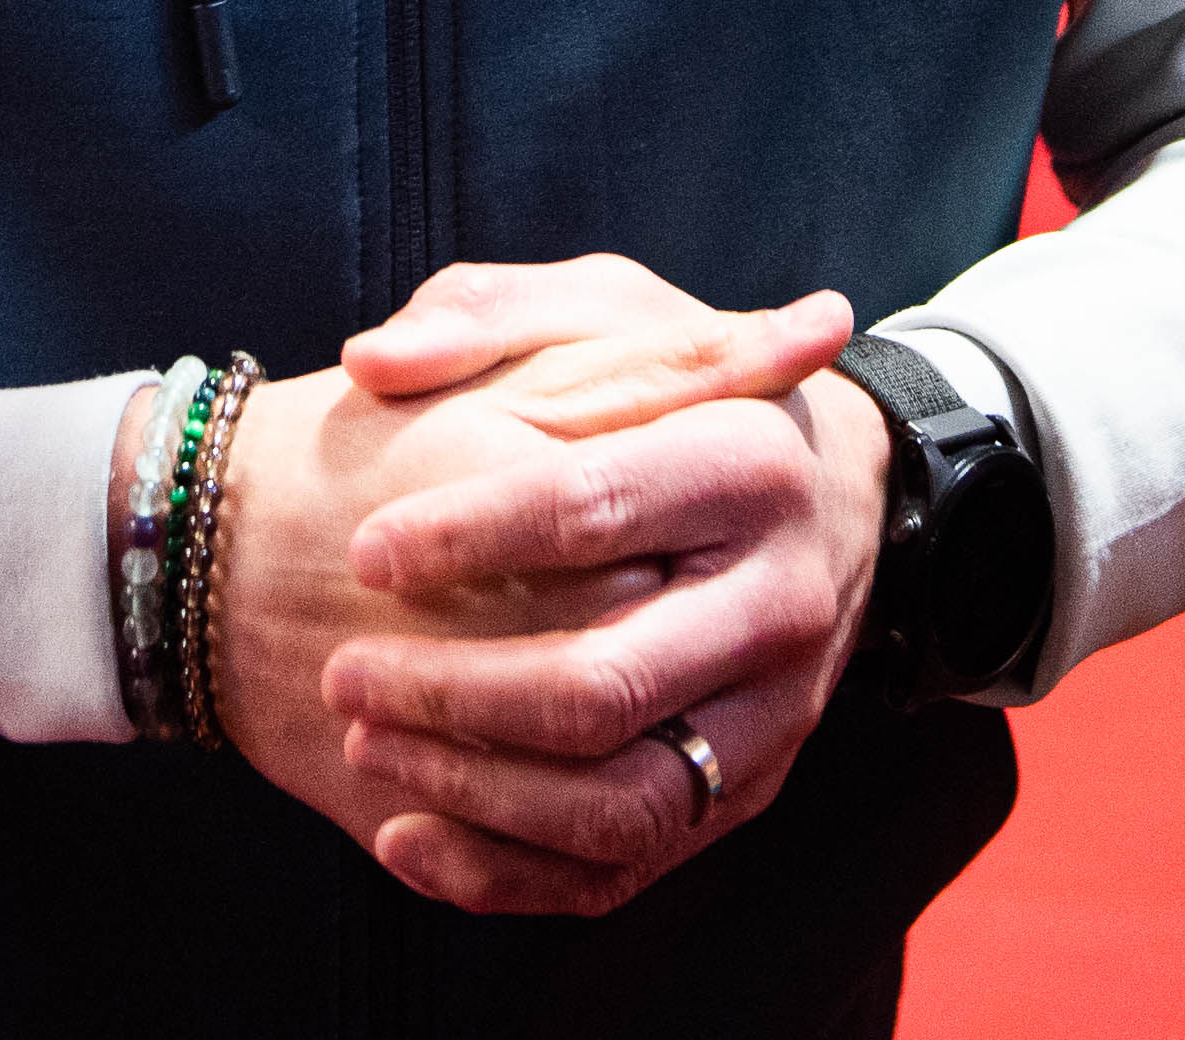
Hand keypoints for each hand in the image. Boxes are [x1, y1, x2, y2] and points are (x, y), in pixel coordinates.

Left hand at [306, 257, 895, 918]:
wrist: (841, 493)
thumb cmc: (686, 390)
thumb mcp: (609, 309)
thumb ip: (487, 312)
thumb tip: (370, 362)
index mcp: (750, 463)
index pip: (594, 505)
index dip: (467, 533)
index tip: (367, 549)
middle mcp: (781, 602)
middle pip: (609, 681)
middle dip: (454, 690)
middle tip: (343, 669)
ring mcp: (774, 714)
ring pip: (621, 800)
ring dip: (473, 791)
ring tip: (365, 742)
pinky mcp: (748, 793)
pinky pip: (627, 867)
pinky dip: (507, 875)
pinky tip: (405, 837)